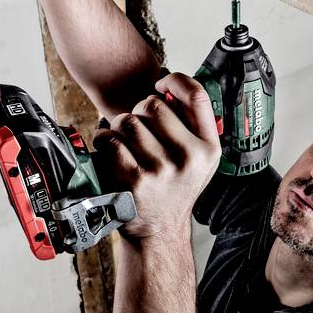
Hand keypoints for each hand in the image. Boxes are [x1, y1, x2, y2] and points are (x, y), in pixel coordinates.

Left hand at [94, 73, 220, 239]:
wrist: (158, 231)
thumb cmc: (174, 189)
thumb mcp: (198, 160)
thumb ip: (190, 124)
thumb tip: (165, 86)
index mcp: (208, 149)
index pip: (198, 96)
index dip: (175, 81)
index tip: (161, 84)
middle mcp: (189, 159)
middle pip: (152, 104)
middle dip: (139, 111)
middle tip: (138, 129)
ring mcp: (162, 170)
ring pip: (128, 120)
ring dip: (118, 127)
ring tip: (124, 142)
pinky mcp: (134, 179)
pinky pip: (111, 140)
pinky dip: (104, 141)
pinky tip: (109, 151)